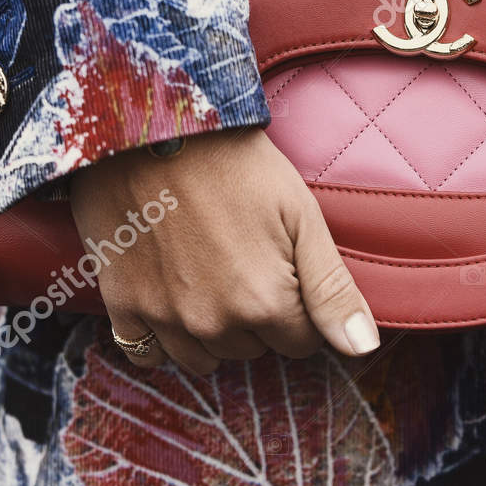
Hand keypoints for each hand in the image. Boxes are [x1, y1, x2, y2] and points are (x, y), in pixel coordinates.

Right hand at [70, 129, 380, 373]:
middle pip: (253, 349)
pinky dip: (163, 336)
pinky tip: (170, 297)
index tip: (283, 265)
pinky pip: (147, 354)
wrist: (155, 127)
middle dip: (257, 316)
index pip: (302, 343)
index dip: (299, 306)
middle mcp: (212, 324)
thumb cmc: (235, 164)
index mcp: (263, 304)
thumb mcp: (300, 215)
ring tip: (208, 272)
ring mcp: (163, 318)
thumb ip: (332, 289)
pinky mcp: (122, 305)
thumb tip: (363, 348)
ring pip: (204, 358)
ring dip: (214, 330)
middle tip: (243, 256)